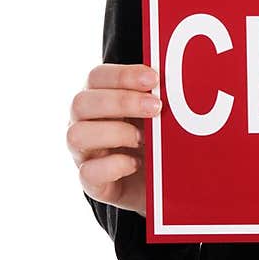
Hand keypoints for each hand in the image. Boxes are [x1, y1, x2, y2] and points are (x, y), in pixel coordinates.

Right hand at [67, 63, 162, 216]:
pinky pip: (88, 173)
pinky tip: (136, 163)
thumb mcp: (157, 116)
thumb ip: (160, 97)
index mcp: (98, 98)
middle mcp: (83, 123)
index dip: (123, 75)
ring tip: (145, 139)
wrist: (158, 184)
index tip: (154, 79)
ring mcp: (83, 154)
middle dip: (122, 102)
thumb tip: (183, 81)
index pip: (96, 77)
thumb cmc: (155, 139)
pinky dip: (113, 166)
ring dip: (115, 133)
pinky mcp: (92, 183)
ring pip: (75, 135)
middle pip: (81, 102)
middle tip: (157, 107)